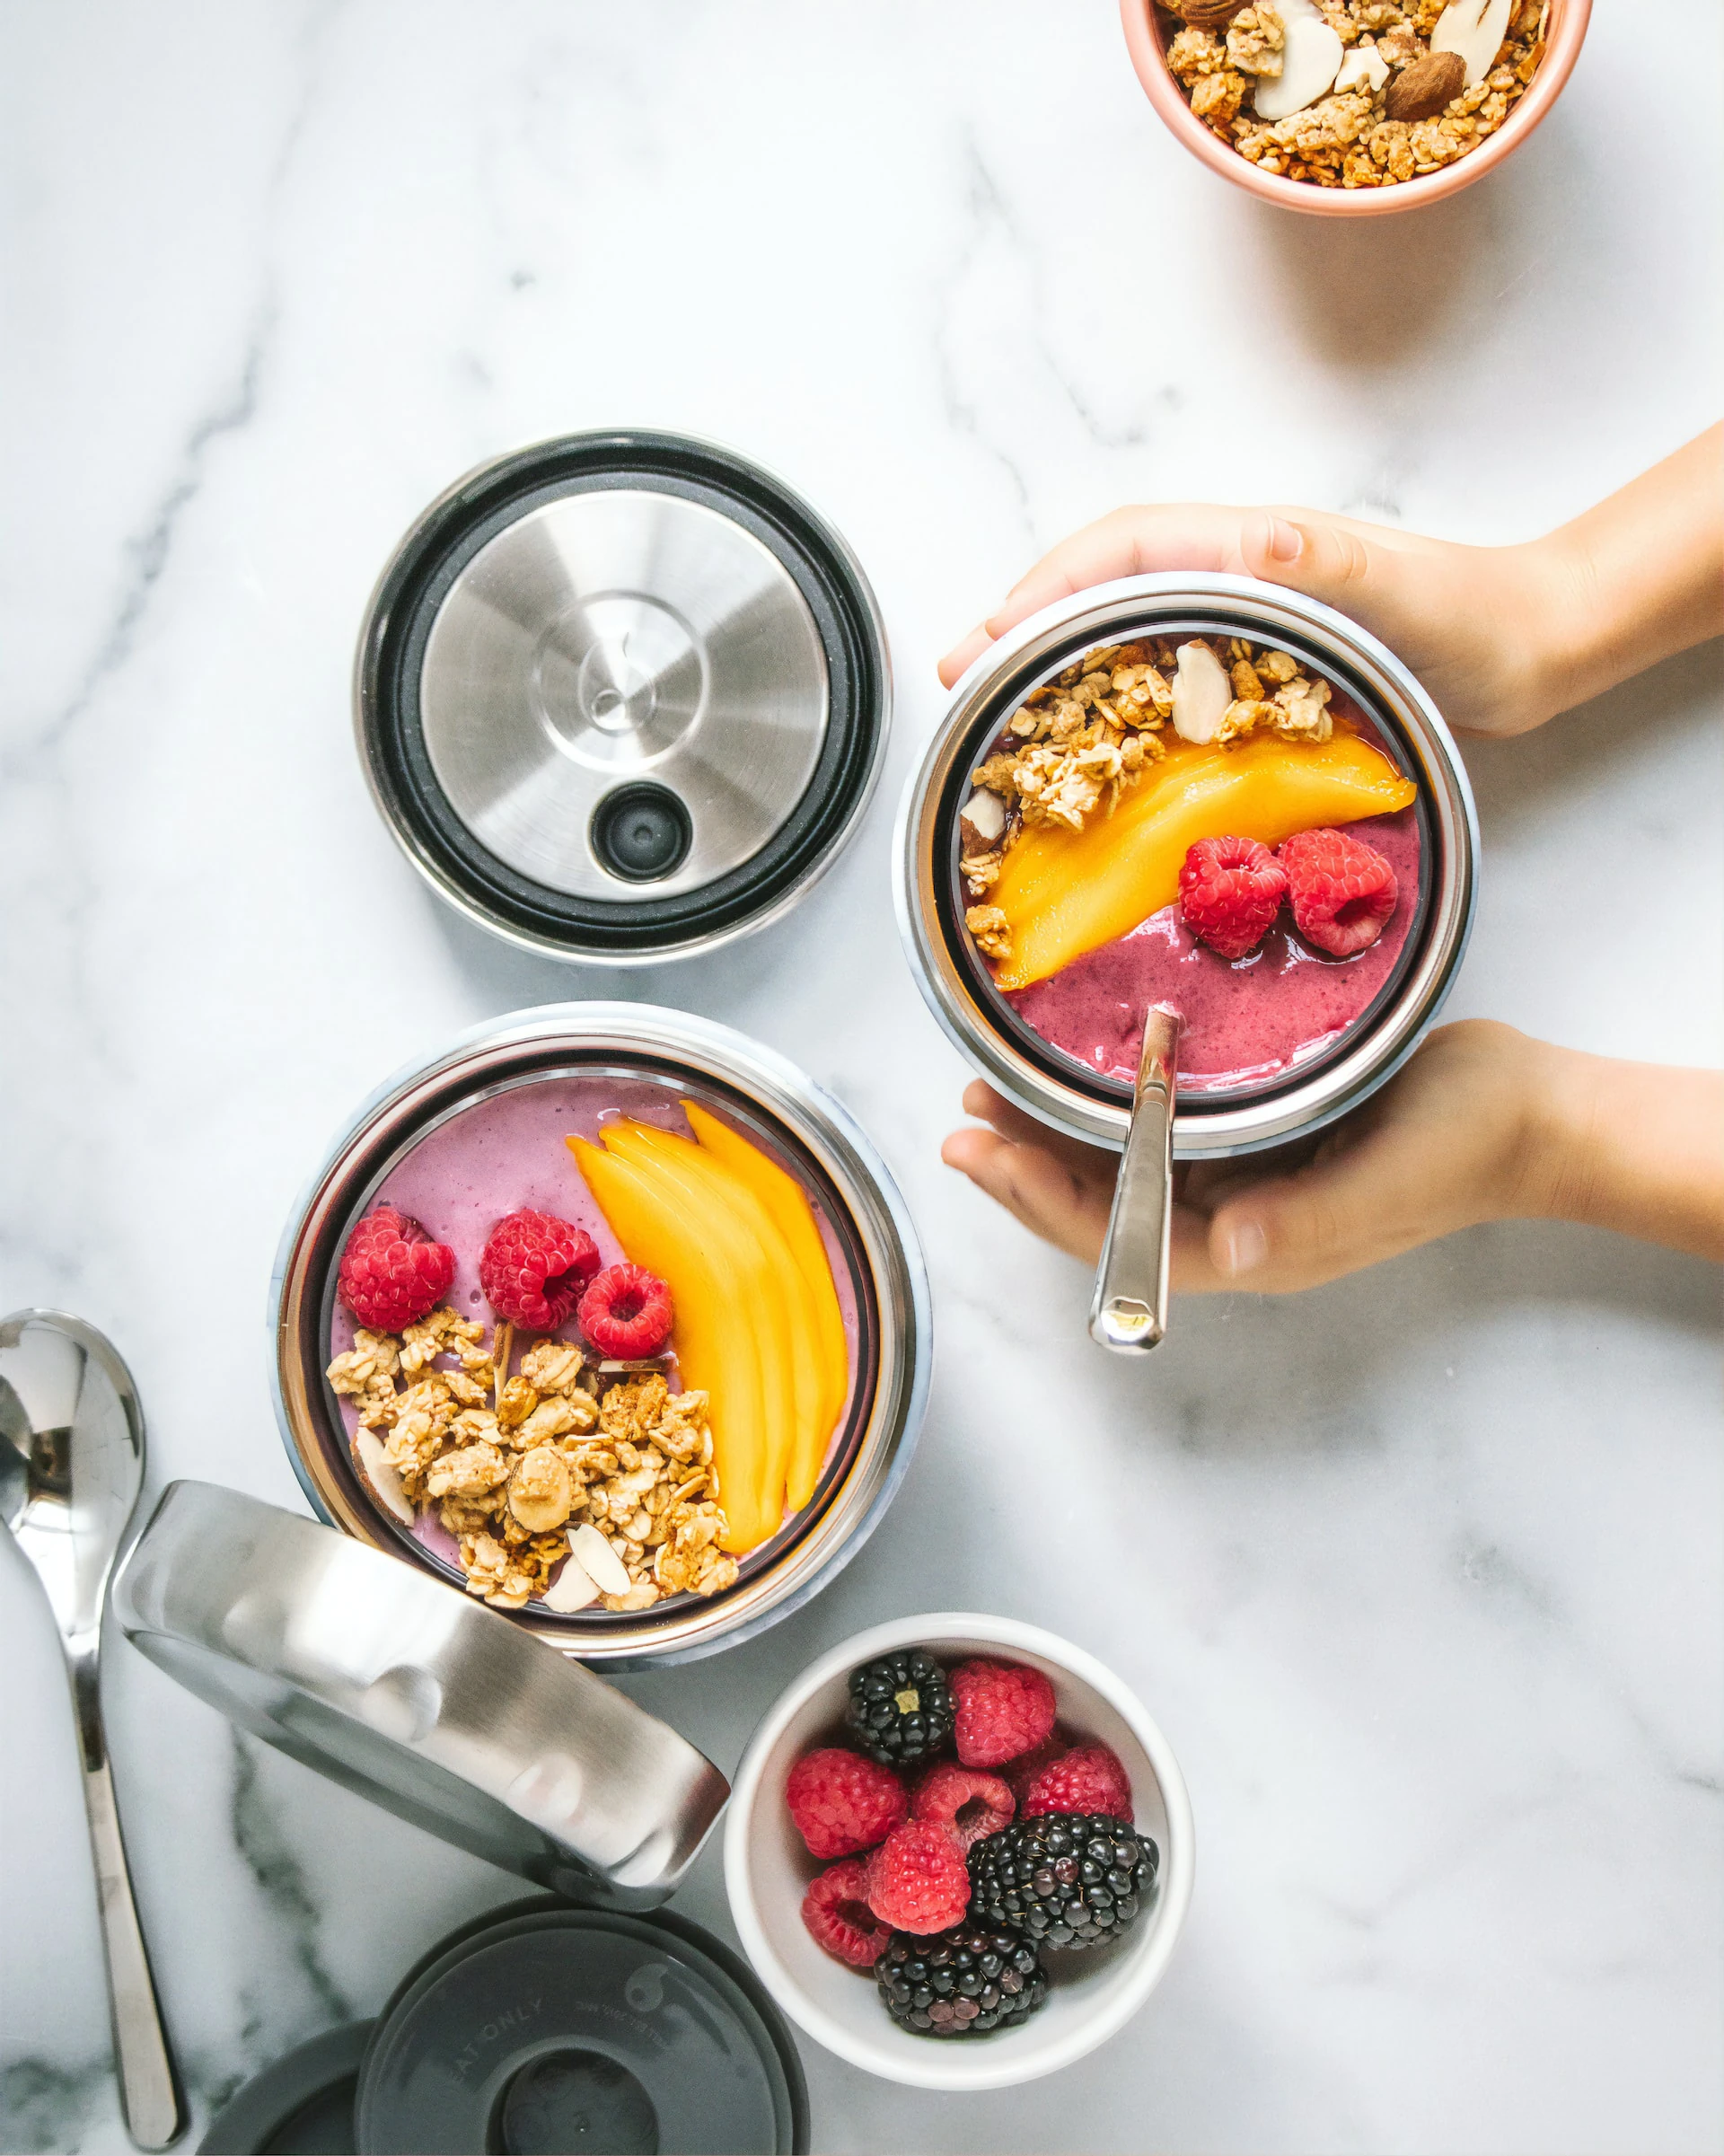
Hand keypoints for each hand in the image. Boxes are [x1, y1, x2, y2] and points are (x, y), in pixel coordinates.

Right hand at [938, 427, 1723, 738]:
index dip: (1044, 589)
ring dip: (1053, 657)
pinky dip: (1110, 695)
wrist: (1535, 647)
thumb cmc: (1474, 616)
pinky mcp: (1260, 665)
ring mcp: (1243, 620)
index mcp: (1250, 549)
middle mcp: (1234, 575)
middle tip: (957, 678)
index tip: (986, 637)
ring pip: (1123, 624)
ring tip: (997, 712)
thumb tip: (1248, 535)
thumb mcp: (1401, 586)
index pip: (1120, 550)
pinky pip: (1163, 671)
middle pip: (1100, 584)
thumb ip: (1328, 556)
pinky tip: (1091, 745)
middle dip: (1020, 621)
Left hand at [940, 1022, 1723, 1289]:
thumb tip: (1233, 1248)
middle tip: (960, 1117)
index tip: (976, 1151)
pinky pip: (1158, 1122)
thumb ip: (1313, 1220)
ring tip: (988, 1091)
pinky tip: (1071, 1063)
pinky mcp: (1254, 1126)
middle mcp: (1230, 1213)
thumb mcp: (1393, 1180)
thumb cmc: (1465, 1144)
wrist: (1526, 1109)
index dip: (1036, 1198)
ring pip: (1119, 1163)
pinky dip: (1106, 1097)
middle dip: (1022, 1167)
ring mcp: (1239, 1172)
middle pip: (1100, 1204)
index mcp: (1251, 1243)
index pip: (1118, 1235)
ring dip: (1050, 1131)